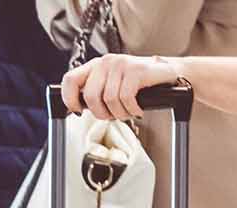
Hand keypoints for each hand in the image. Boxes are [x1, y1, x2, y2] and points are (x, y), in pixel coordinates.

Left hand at [62, 54, 183, 121]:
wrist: (167, 72)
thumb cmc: (137, 82)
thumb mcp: (112, 84)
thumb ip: (96, 91)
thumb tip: (79, 108)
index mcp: (95, 66)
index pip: (70, 80)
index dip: (69, 99)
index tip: (78, 112)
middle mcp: (105, 62)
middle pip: (91, 96)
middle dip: (101, 113)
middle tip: (112, 116)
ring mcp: (121, 65)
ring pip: (110, 100)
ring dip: (120, 114)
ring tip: (128, 113)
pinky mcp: (136, 70)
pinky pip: (126, 98)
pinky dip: (131, 109)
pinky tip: (137, 110)